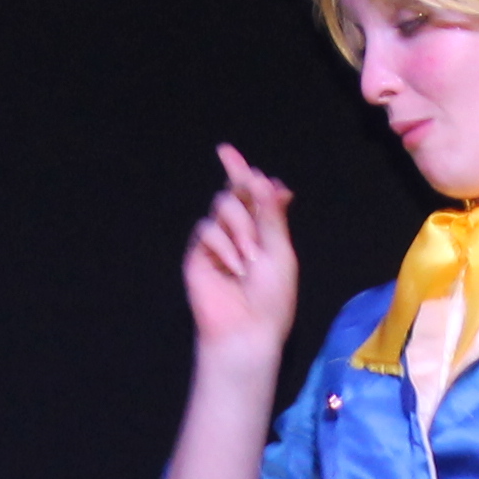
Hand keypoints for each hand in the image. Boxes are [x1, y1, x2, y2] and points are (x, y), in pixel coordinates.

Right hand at [181, 146, 298, 369]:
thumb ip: (271, 213)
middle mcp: (238, 230)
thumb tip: (267, 178)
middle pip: (236, 190)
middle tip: (258, 233)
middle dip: (249, 201)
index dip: (239, 169)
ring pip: (222, 204)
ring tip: (249, 261)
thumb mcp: (280, 249)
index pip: (249, 192)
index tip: (225, 150)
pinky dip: (224, 245)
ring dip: (241, 228)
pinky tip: (233, 268)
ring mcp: (216, 240)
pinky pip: (207, 228)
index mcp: (263, 229)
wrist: (247, 327)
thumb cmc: (272, 296)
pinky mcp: (198, 252)